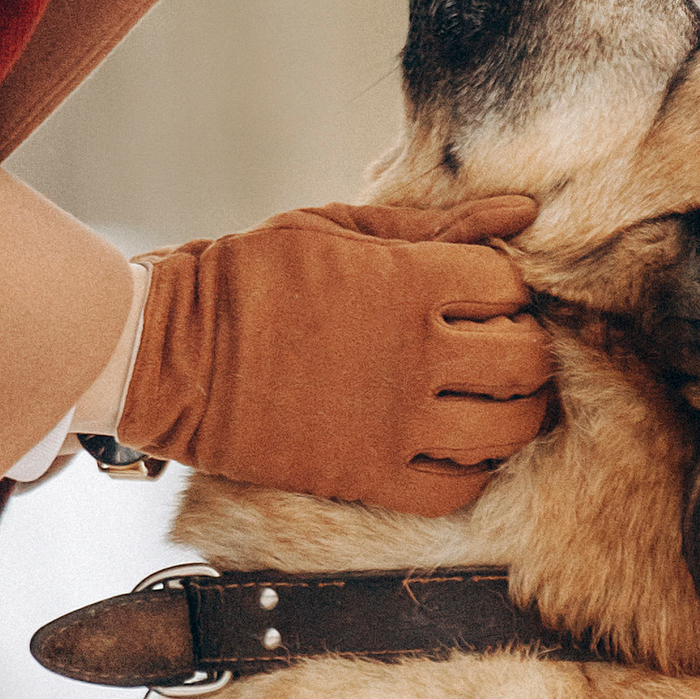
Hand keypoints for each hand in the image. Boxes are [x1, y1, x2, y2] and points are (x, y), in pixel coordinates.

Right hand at [117, 195, 553, 512]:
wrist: (171, 355)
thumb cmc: (249, 277)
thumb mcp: (339, 228)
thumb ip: (436, 223)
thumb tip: (523, 211)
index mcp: (410, 282)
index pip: (509, 286)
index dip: (507, 287)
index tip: (484, 294)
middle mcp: (415, 355)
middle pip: (526, 359)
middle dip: (528, 348)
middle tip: (502, 347)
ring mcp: (395, 422)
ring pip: (505, 428)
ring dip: (513, 411)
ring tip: (491, 398)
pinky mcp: (368, 475)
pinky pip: (457, 487)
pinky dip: (472, 469)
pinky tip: (456, 446)